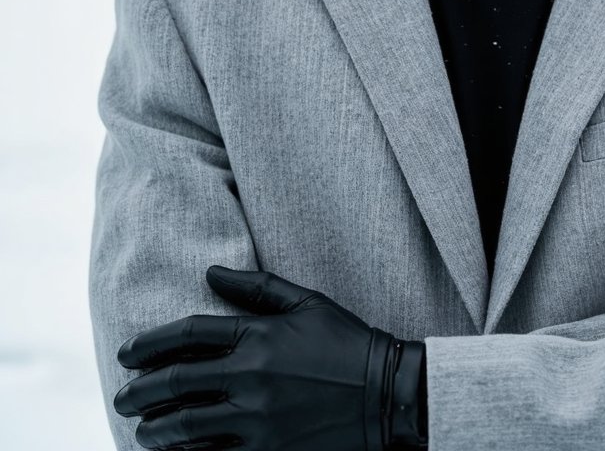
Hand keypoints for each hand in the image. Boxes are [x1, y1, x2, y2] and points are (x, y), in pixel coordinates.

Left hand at [113, 266, 426, 450]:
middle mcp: (252, 376)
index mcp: (261, 335)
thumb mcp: (306, 302)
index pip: (188, 334)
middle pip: (176, 382)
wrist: (386, 393)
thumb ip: (256, 287)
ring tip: (143, 428)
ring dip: (154, 428)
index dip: (149, 342)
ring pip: (184, 427)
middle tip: (123, 397)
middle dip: (139, 391)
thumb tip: (210, 271)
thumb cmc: (346, 341)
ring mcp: (257, 420)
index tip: (127, 353)